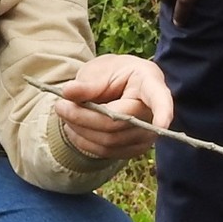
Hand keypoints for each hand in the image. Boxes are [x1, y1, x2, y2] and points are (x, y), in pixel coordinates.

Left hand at [54, 54, 173, 159]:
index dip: (163, 111)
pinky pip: (108, 152)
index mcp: (149, 82)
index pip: (160, 98)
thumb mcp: (101, 69)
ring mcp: (146, 134)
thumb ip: (88, 83)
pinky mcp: (135, 148)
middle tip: (59, 106)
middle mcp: (153, 112)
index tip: (162, 123)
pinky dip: (86, 142)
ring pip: (111, 141)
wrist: (121, 86)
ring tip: (64, 114)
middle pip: (118, 123)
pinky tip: (73, 129)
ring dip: (81, 131)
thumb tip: (68, 92)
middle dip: (84, 117)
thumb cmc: (114, 73)